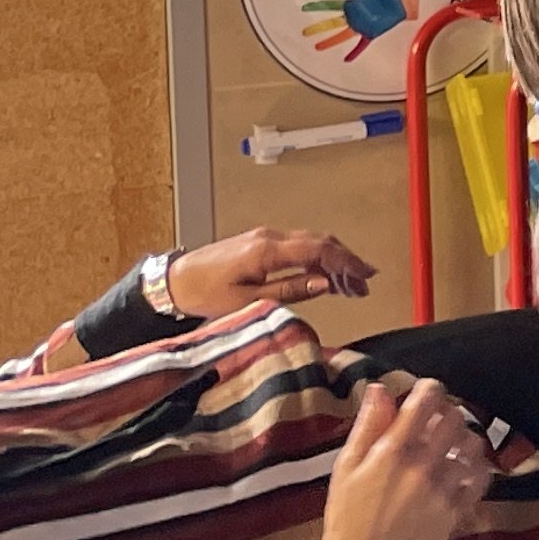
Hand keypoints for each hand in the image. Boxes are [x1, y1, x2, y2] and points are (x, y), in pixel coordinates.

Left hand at [166, 230, 377, 318]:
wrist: (173, 282)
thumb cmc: (204, 294)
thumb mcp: (248, 301)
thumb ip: (289, 290)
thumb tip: (324, 283)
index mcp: (266, 250)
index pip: (318, 250)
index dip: (346, 262)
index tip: (365, 276)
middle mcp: (270, 237)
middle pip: (320, 242)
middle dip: (346, 262)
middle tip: (364, 284)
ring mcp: (266, 237)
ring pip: (312, 242)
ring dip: (334, 261)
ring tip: (350, 285)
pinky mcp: (261, 243)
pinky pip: (299, 246)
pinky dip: (318, 258)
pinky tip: (325, 276)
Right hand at [308, 375, 495, 539]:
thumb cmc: (347, 513)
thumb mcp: (346, 465)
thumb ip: (368, 425)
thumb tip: (380, 389)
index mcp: (393, 452)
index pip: (425, 402)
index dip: (429, 388)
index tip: (425, 391)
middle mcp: (423, 467)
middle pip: (454, 419)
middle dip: (446, 410)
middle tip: (436, 417)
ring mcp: (443, 490)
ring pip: (472, 446)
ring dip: (463, 437)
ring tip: (450, 442)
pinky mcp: (456, 510)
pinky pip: (481, 478)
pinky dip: (476, 466)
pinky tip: (462, 466)